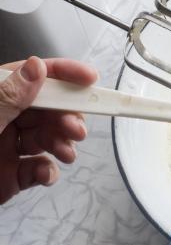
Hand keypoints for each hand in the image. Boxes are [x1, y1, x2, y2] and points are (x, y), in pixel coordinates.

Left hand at [0, 56, 96, 203]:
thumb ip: (7, 97)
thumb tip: (35, 69)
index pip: (31, 75)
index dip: (63, 73)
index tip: (88, 78)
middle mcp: (1, 119)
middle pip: (47, 109)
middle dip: (67, 117)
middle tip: (76, 128)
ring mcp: (6, 147)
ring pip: (47, 138)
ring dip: (62, 144)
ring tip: (66, 152)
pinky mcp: (11, 175)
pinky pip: (38, 168)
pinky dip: (48, 171)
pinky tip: (45, 173)